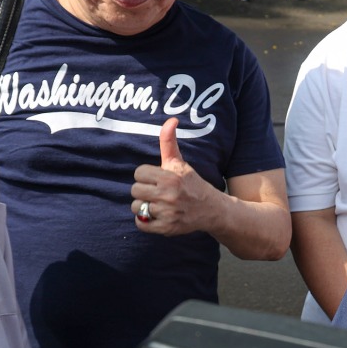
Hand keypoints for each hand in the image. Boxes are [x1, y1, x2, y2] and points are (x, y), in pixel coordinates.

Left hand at [129, 118, 219, 236]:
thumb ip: (169, 142)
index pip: (139, 173)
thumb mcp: (180, 163)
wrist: (211, 209)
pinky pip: (141, 224)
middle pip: (135, 190)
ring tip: (156, 204)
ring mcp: (167, 213)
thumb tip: (171, 120)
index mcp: (170, 177)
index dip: (146, 176)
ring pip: (136, 207)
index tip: (156, 179)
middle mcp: (168, 195)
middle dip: (143, 190)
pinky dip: (145, 221)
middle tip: (155, 192)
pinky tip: (155, 215)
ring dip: (143, 206)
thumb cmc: (192, 183)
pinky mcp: (166, 228)